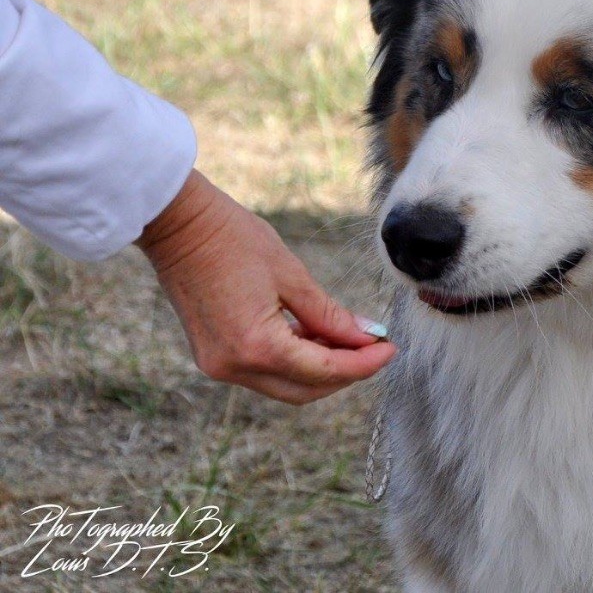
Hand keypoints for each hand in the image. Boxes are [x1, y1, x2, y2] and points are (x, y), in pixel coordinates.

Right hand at [137, 170, 394, 403]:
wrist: (178, 225)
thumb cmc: (232, 237)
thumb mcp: (289, 273)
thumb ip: (328, 314)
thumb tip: (364, 336)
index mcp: (255, 345)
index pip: (323, 370)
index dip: (363, 363)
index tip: (390, 349)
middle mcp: (234, 366)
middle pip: (304, 390)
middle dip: (344, 373)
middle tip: (375, 347)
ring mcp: (219, 365)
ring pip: (284, 384)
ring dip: (320, 368)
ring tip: (349, 336)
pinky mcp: (213, 355)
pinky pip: (263, 371)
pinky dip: (293, 359)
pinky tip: (315, 334)